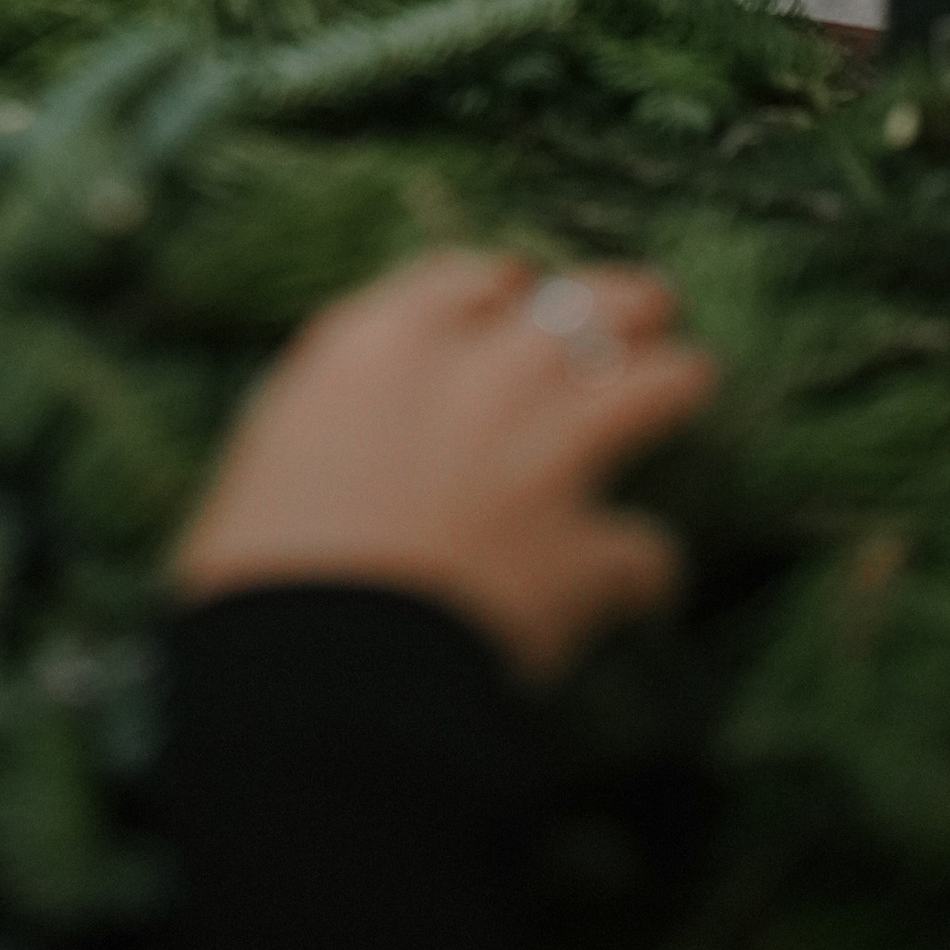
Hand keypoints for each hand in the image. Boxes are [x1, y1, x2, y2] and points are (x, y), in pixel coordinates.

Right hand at [173, 251, 717, 682]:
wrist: (315, 672)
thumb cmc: (257, 566)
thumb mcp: (270, 444)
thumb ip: (334, 401)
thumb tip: (359, 406)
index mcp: (382, 345)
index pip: (464, 278)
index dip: (502, 284)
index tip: (519, 290)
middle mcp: (475, 379)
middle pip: (578, 309)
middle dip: (618, 303)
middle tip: (647, 305)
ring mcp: (542, 459)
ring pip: (647, 388)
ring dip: (674, 382)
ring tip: (692, 379)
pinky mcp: (584, 553)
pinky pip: (645, 548)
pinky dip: (645, 564)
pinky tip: (645, 580)